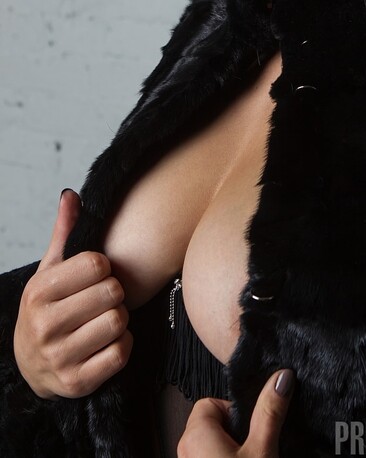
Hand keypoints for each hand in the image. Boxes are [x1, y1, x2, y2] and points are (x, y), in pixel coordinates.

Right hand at [13, 189, 132, 398]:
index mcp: (38, 292)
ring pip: (118, 321)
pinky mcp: (77, 382)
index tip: (96, 275)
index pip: (95, 264)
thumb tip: (71, 194)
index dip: (104, 267)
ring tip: (103, 318)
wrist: (31, 364)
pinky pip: (121, 353)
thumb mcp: (51, 270)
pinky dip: (122, 345)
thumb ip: (65, 233)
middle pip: (111, 292)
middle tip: (102, 299)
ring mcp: (59, 357)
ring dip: (119, 318)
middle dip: (113, 293)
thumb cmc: (49, 308)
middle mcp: (44, 326)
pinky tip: (107, 342)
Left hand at [177, 368, 294, 457]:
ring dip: (230, 449)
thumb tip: (282, 378)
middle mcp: (184, 451)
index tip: (251, 425)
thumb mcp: (262, 450)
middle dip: (234, 431)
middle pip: (210, 424)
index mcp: (194, 436)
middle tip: (253, 447)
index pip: (210, 403)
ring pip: (211, 445)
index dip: (235, 410)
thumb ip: (269, 412)